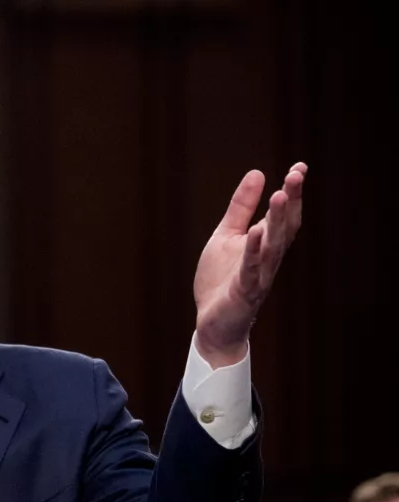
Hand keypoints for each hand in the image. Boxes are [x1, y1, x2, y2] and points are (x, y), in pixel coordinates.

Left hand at [193, 163, 306, 366]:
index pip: (284, 215)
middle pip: (284, 227)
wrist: (213, 322)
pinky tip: (254, 232)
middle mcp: (268, 258)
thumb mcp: (227, 235)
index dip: (293, 193)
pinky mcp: (244, 291)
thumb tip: (258, 173)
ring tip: (280, 195)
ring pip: (272, 246)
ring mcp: (258, 275)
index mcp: (265, 244)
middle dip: (290, 201)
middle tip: (295, 175)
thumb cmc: (222, 279)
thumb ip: (241, 207)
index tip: (299, 167)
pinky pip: (251, 269)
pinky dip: (253, 251)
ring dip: (277, 221)